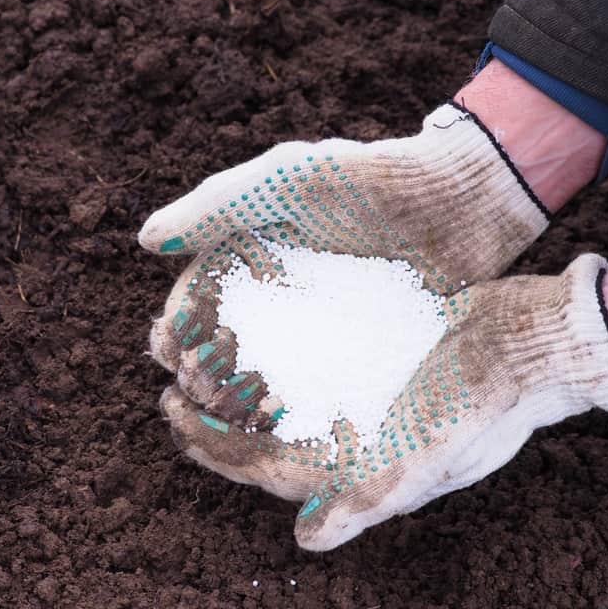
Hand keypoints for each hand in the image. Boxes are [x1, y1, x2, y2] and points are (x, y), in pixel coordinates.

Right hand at [139, 102, 549, 383]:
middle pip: (221, 344)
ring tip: (222, 420)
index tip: (167, 347)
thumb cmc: (370, 181)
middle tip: (190, 392)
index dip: (176, 325)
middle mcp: (278, 297)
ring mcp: (316, 328)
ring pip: (260, 374)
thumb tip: (146, 241)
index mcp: (250, 255)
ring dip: (236, 399)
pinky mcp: (355, 352)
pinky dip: (289, 409)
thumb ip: (217, 204)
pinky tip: (278, 429)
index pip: (196, 298)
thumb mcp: (288, 179)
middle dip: (199, 369)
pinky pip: (310, 388)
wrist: (461, 200)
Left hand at [158, 254, 607, 549]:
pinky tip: (246, 318)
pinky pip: (307, 358)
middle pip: (265, 434)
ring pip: (280, 396)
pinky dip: (271, 344)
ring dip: (235, 381)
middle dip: (213, 417)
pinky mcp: (371, 357)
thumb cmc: (490, 403)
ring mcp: (360, 398)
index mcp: (357, 468)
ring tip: (193, 353)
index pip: (267, 467)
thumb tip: (304, 541)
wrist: (537, 344)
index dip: (216, 448)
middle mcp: (352, 438)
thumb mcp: (433, 454)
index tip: (172, 416)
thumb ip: (370, 498)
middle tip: (167, 385)